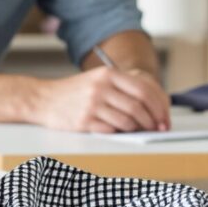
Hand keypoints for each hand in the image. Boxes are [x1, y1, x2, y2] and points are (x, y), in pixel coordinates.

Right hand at [33, 67, 169, 132]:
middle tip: (157, 128)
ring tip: (138, 130)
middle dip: (153, 121)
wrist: (42, 99)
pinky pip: (112, 130)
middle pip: (139, 106)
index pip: (145, 89)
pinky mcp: (84, 121)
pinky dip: (120, 133)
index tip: (164, 118)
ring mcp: (92, 104)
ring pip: (128, 121)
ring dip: (137, 129)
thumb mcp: (98, 80)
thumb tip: (155, 107)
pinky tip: (119, 131)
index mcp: (108, 74)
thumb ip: (124, 88)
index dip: (160, 106)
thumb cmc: (75, 92)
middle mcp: (101, 87)